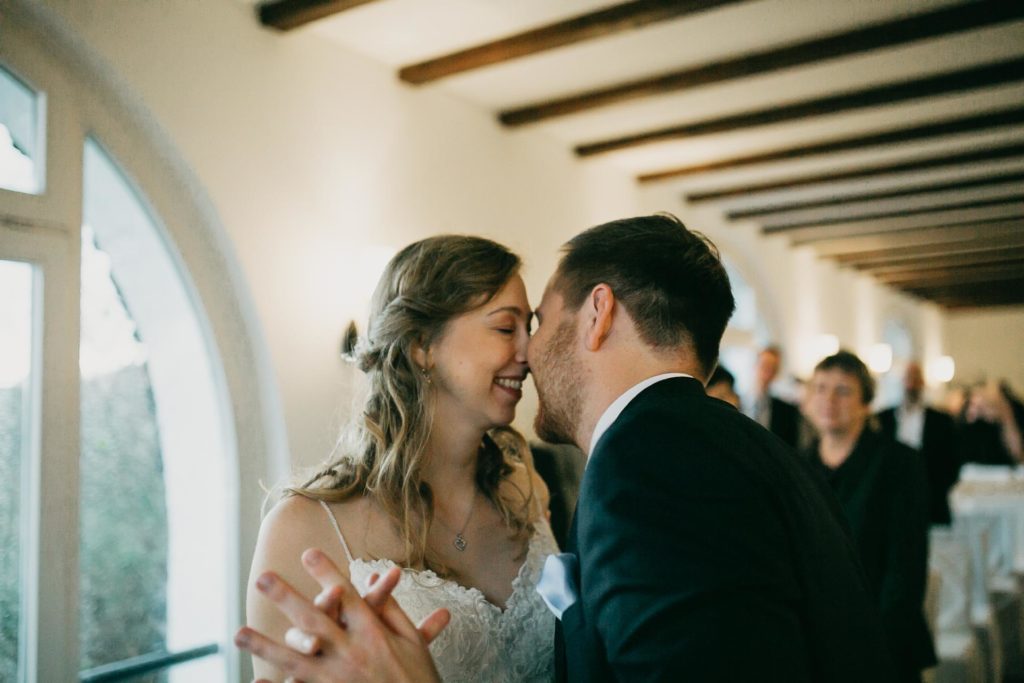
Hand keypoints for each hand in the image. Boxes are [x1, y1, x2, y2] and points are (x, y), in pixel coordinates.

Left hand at [237, 548, 449, 682]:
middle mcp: (352, 653)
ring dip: (265, 644)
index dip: (328, 573)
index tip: (308, 553)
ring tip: (240, 633)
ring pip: (295, 659)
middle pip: (314, 620)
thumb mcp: (413, 643)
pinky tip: (256, 682)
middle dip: (286, 597)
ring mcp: (338, 679)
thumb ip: (392, 611)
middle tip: (263, 578)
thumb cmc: (419, 680)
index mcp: (374, 634)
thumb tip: (375, 580)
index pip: (348, 596)